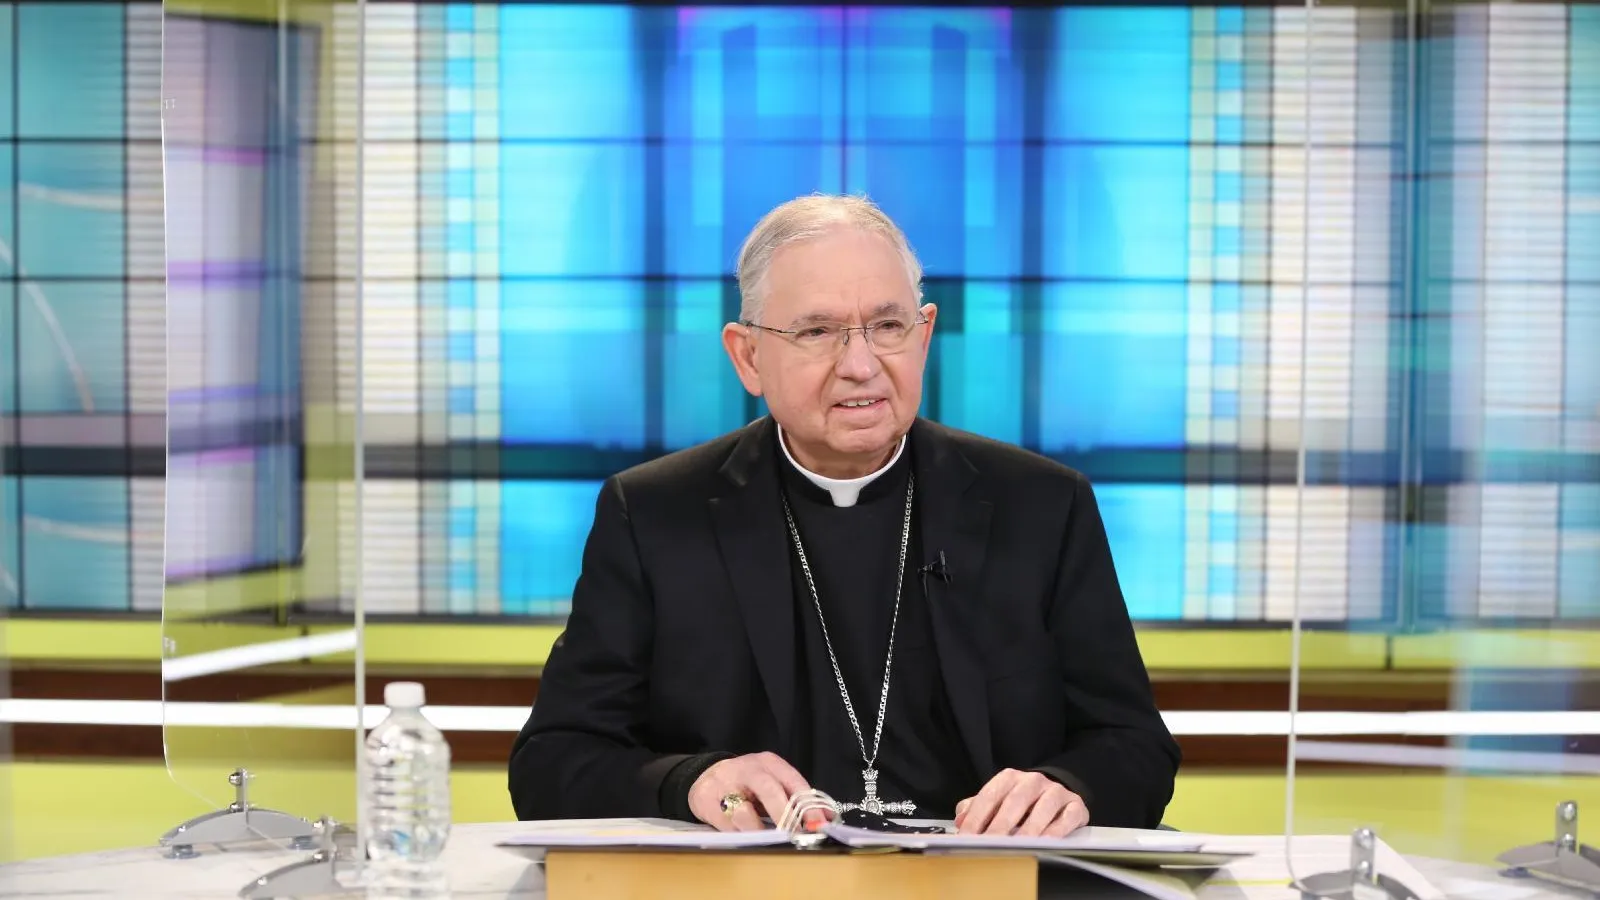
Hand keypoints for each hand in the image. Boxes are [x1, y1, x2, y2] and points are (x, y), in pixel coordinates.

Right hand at [687, 751, 814, 831]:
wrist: (704, 776)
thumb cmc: (747, 784)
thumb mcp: (773, 782)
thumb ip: (798, 799)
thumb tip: (827, 818)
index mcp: (770, 763)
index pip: (793, 781)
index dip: (808, 804)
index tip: (819, 824)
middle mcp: (748, 770)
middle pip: (769, 790)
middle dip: (784, 815)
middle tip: (795, 835)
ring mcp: (726, 784)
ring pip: (744, 812)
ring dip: (758, 831)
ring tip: (768, 841)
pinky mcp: (707, 801)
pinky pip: (726, 824)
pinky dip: (739, 835)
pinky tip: (746, 839)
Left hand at [954, 769, 1088, 837]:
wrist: (1057, 794)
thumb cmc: (1022, 802)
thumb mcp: (998, 800)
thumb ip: (977, 808)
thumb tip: (960, 820)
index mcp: (1009, 778)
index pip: (989, 796)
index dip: (977, 818)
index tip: (966, 837)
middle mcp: (1032, 781)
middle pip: (1014, 802)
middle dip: (1000, 825)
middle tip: (989, 845)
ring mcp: (1055, 792)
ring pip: (1042, 809)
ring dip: (1028, 829)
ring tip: (1017, 846)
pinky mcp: (1075, 805)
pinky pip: (1067, 817)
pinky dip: (1057, 830)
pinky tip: (1046, 843)